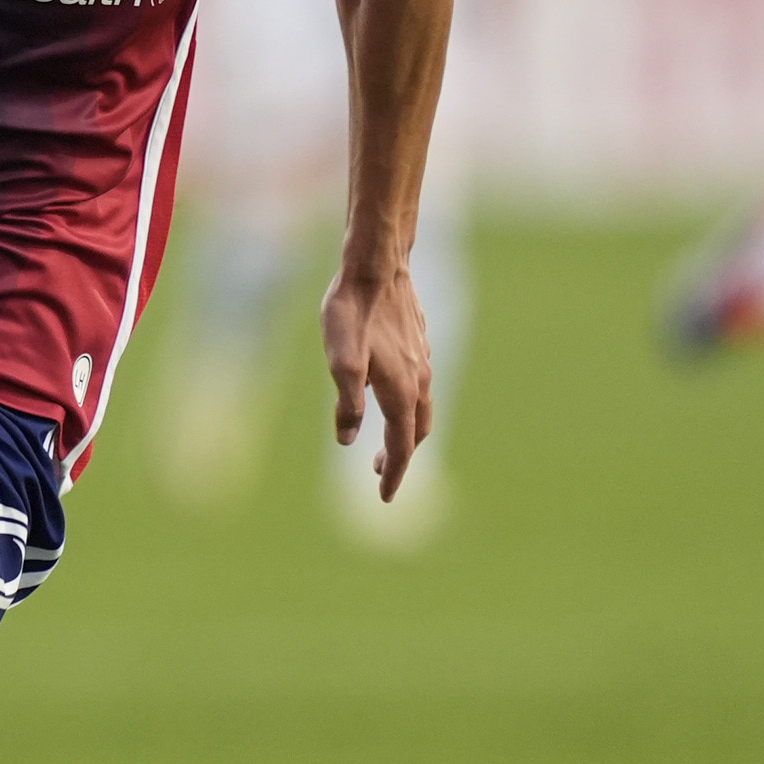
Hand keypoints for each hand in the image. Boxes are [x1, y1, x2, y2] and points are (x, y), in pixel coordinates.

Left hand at [321, 264, 434, 502]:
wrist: (377, 265)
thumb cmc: (353, 311)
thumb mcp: (340, 361)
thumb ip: (346, 403)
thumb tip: (348, 440)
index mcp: (402, 392)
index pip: (401, 446)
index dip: (393, 474)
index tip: (384, 498)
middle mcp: (419, 380)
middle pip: (415, 432)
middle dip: (400, 457)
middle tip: (377, 472)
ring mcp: (422, 360)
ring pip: (421, 408)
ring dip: (405, 431)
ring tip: (383, 440)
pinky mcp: (418, 343)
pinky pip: (419, 385)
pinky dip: (407, 404)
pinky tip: (388, 394)